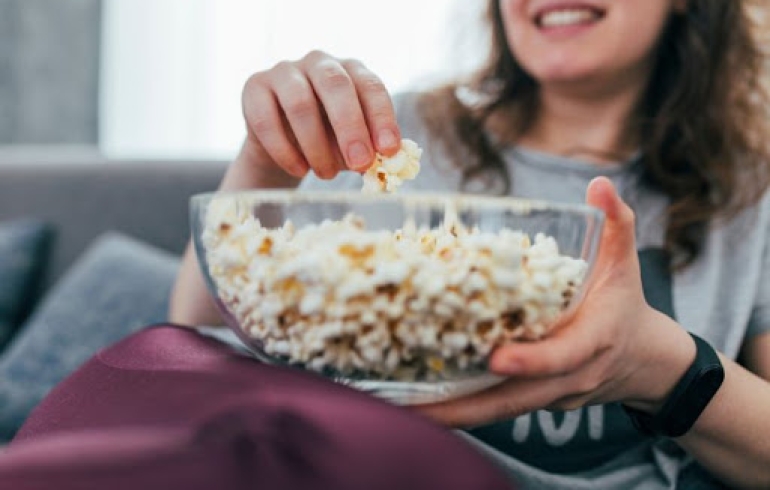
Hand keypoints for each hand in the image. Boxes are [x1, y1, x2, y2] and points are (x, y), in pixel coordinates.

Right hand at [240, 50, 400, 180]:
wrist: (283, 147)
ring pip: (300, 103)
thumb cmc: (327, 141)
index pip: (371, 87)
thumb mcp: (351, 145)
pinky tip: (299, 170)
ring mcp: (284, 71)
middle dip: (351, 127)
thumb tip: (381, 164)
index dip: (381, 118)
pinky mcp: (254, 88)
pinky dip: (285, 151)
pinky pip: (266, 120)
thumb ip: (367, 149)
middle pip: (336, 85)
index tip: (389, 150)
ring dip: (316, 146)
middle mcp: (319, 63)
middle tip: (360, 163)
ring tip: (327, 174)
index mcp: (351, 70)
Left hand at [414, 177, 695, 427]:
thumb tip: (600, 184)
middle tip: (415, 407)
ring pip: (497, 410)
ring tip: (403, 410)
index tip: (495, 358)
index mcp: (592, 342)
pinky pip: (495, 406)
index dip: (531, 360)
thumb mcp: (626, 263)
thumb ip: (616, 223)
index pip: (562, 357)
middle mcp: (567, 378)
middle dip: (465, 407)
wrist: (643, 361)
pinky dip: (460, 408)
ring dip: (452, 414)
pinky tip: (421, 404)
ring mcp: (549, 396)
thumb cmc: (625, 306)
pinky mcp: (534, 401)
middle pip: (514, 399)